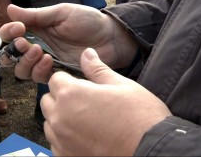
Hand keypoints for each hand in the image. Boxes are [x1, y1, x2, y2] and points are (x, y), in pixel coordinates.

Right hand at [0, 4, 136, 82]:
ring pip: (22, 70)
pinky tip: (49, 60)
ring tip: (39, 51)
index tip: (18, 28)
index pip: (10, 35)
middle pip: (10, 56)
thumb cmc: (87, 21)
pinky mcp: (56, 74)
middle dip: (11, 51)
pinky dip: (39, 70)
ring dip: (25, 61)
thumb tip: (10, 9)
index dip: (8, 33)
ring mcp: (45, 62)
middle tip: (22, 44)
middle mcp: (36, 47)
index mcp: (35, 29)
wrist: (110, 37)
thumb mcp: (61, 13)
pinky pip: (39, 77)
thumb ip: (36, 15)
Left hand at [41, 48, 171, 155]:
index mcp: (70, 94)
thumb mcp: (120, 85)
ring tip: (85, 120)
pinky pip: (56, 143)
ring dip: (61, 118)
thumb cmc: (139, 117)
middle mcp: (60, 118)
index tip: (81, 84)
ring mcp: (61, 140)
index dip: (68, 79)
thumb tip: (86, 53)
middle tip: (85, 101)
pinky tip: (84, 136)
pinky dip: (65, 138)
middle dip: (61, 98)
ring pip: (50, 122)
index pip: (55, 79)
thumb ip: (97, 69)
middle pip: (48, 100)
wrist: (151, 150)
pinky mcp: (65, 156)